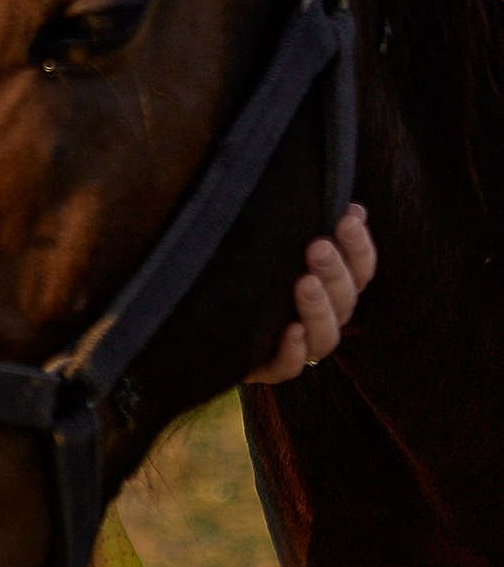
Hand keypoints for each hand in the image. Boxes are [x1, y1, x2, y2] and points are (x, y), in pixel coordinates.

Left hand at [246, 204, 375, 383]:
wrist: (206, 320)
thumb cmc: (250, 272)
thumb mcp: (272, 243)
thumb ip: (304, 223)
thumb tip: (342, 198)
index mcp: (333, 289)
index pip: (360, 269)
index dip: (359, 246)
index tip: (348, 217)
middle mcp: (324, 318)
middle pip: (345, 299)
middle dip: (335, 271)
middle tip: (317, 246)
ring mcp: (300, 347)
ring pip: (325, 336)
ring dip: (318, 308)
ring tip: (304, 283)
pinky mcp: (270, 368)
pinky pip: (290, 367)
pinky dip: (294, 351)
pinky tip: (290, 330)